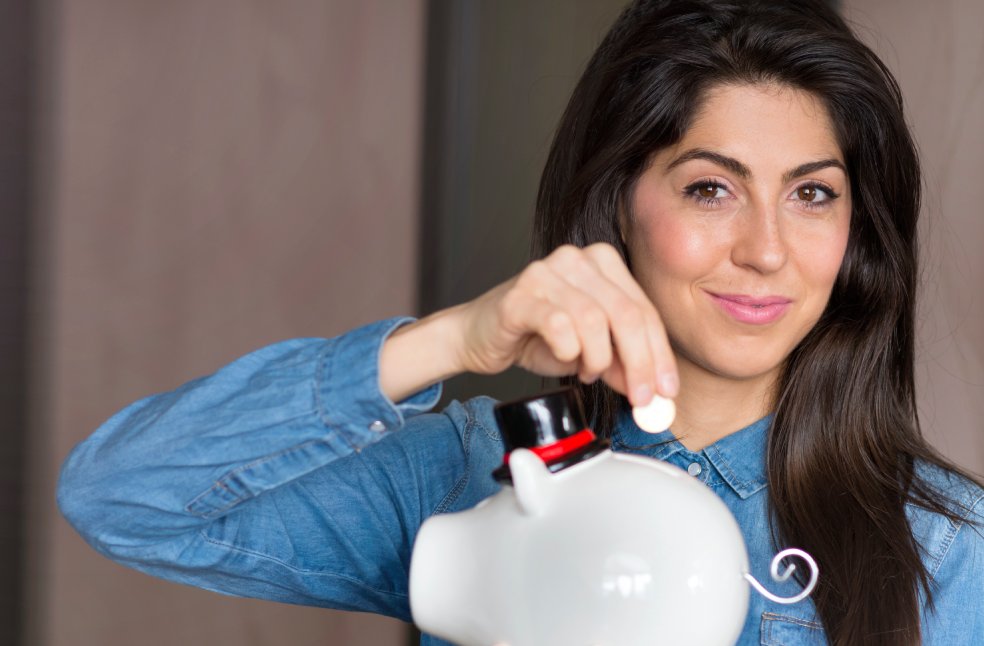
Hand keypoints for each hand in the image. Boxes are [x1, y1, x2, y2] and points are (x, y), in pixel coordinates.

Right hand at [451, 243, 677, 405]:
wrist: (476, 337)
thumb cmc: (532, 336)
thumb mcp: (588, 353)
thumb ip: (621, 365)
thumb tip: (653, 390)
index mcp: (601, 263)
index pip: (644, 309)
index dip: (660, 354)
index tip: (667, 390)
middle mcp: (575, 259)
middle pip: (626, 314)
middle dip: (640, 363)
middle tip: (643, 398)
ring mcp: (546, 272)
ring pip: (595, 321)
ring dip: (597, 359)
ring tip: (587, 372)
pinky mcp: (520, 295)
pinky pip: (559, 326)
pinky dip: (568, 351)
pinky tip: (564, 358)